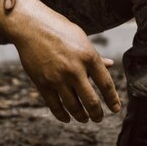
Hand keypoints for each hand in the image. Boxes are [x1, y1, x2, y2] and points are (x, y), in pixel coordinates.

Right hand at [2, 0, 121, 122]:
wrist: (31, 26)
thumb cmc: (58, 29)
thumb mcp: (81, 38)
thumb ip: (95, 55)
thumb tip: (110, 64)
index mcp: (89, 56)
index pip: (106, 84)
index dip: (113, 100)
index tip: (115, 109)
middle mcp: (75, 69)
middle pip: (91, 101)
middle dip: (97, 114)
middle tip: (99, 118)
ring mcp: (58, 78)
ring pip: (73, 107)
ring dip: (81, 116)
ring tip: (85, 119)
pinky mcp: (42, 83)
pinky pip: (55, 106)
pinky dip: (62, 115)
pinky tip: (67, 118)